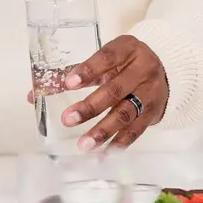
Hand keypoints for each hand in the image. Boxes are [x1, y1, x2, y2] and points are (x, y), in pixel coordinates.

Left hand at [45, 35, 168, 150]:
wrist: (167, 69)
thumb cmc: (126, 63)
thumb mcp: (106, 60)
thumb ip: (73, 74)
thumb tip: (34, 94)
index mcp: (127, 49)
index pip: (107, 57)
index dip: (88, 70)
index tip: (69, 84)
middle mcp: (142, 70)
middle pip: (115, 90)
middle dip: (90, 107)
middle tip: (68, 119)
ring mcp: (149, 93)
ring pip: (125, 113)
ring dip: (103, 130)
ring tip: (83, 144)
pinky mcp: (153, 113)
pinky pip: (136, 130)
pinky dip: (119, 143)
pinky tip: (102, 154)